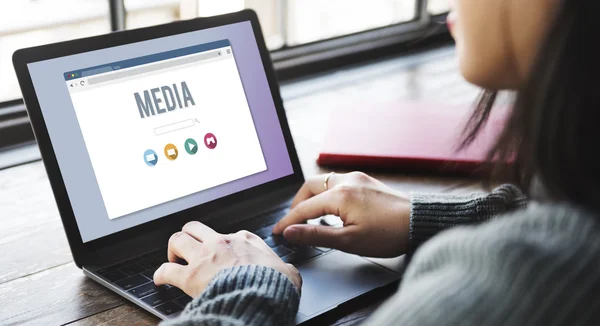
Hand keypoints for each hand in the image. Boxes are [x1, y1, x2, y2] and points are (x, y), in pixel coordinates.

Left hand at [154, 221, 301, 297]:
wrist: (261, 296)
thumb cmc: (274, 285)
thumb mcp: (288, 272)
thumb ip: (285, 268)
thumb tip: (289, 274)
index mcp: (245, 240)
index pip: (230, 234)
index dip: (224, 244)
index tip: (223, 254)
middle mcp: (222, 243)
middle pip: (195, 227)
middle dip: (189, 236)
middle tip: (189, 249)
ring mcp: (204, 257)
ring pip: (178, 239)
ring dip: (173, 249)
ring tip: (173, 259)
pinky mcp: (190, 276)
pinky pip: (166, 270)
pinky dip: (160, 274)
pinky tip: (160, 279)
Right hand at [272, 172, 410, 257]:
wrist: (420, 222)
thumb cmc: (389, 234)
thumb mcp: (348, 241)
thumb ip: (316, 235)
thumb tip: (291, 232)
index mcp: (340, 195)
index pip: (304, 208)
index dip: (288, 221)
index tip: (277, 232)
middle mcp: (346, 181)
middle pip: (309, 186)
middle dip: (297, 204)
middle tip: (293, 222)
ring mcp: (357, 178)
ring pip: (323, 182)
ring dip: (312, 197)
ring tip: (310, 217)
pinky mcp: (365, 181)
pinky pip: (337, 182)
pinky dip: (326, 194)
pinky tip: (331, 209)